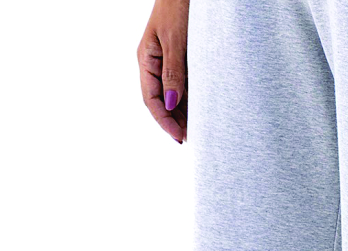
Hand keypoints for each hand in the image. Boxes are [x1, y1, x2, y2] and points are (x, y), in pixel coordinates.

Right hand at [137, 0, 189, 142]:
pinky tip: (200, 112)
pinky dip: (191, 101)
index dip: (164, 121)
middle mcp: (155, 63)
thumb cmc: (178, 6)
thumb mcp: (174, 40)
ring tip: (195, 132)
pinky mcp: (183, 59)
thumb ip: (173, 72)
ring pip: (173, 95)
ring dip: (182, 114)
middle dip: (173, 122)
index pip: (151, 99)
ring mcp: (168, 62)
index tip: (179, 137)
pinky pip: (184, 85)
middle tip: (190, 140)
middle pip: (161, 101)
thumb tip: (170, 104)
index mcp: (147, 59)